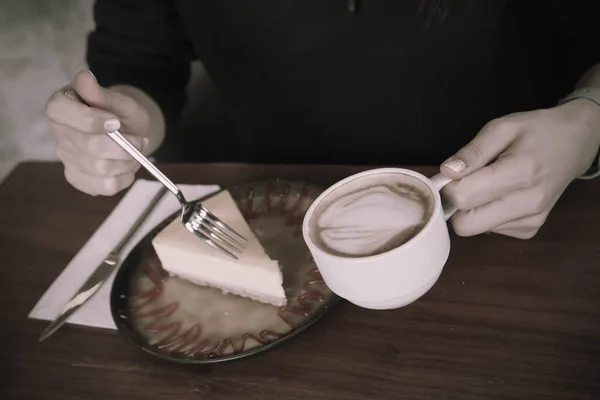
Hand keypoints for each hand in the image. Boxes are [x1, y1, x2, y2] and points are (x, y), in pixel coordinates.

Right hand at [46, 69, 150, 195]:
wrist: (128, 133)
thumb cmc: (121, 114)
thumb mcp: (120, 101)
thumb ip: (102, 94)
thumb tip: (84, 77)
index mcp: (61, 107)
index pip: (62, 112)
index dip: (92, 120)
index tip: (115, 122)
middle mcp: (59, 133)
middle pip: (91, 146)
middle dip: (124, 146)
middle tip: (140, 141)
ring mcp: (67, 158)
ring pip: (101, 168)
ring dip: (128, 162)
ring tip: (134, 153)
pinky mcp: (79, 179)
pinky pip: (104, 187)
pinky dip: (124, 178)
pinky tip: (126, 167)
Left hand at [440, 99, 599, 238]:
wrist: (576, 143)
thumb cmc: (536, 131)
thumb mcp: (502, 127)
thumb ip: (472, 152)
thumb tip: (447, 172)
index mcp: (519, 172)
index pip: (463, 198)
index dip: (448, 187)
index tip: (451, 175)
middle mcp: (528, 203)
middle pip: (466, 225)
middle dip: (456, 205)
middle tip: (464, 183)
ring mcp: (531, 220)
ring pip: (476, 229)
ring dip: (473, 209)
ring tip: (489, 184)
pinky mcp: (530, 229)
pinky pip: (491, 230)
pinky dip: (488, 214)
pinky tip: (502, 194)